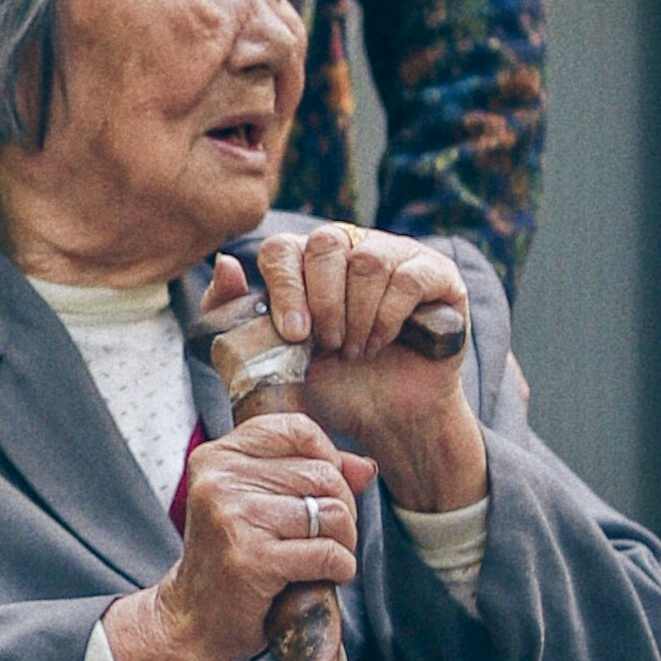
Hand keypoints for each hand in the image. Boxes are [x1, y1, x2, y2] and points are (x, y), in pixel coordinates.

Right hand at [103, 413, 377, 660]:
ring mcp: (234, 518)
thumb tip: (365, 466)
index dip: (328, 459)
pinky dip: (340, 569)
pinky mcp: (252, 559)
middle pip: (324, 474)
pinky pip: (328, 553)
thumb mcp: (258, 505)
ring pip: (333, 512)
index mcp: (218, 456)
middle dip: (342, 510)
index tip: (323, 493)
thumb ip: (307, 476)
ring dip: (344, 543)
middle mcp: (220, 479)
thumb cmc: (231, 557)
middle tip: (327, 538)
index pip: (297, 430)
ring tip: (324, 558)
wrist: (192, 619)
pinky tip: (323, 578)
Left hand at [252, 227, 484, 510]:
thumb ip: (235, 312)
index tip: (294, 334)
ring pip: (367, 261)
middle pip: (325, 243)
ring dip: (357, 315)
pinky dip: (390, 315)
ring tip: (354, 350)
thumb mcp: (269, 353)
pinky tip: (381, 342)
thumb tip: (225, 261)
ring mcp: (393, 252)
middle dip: (323, 303)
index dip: (285, 288)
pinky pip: (408, 276)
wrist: (381, 417)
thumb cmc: (325, 381)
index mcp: (304, 257)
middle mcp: (348, 244)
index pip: (282, 247)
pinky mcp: (435, 273)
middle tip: (328, 346)